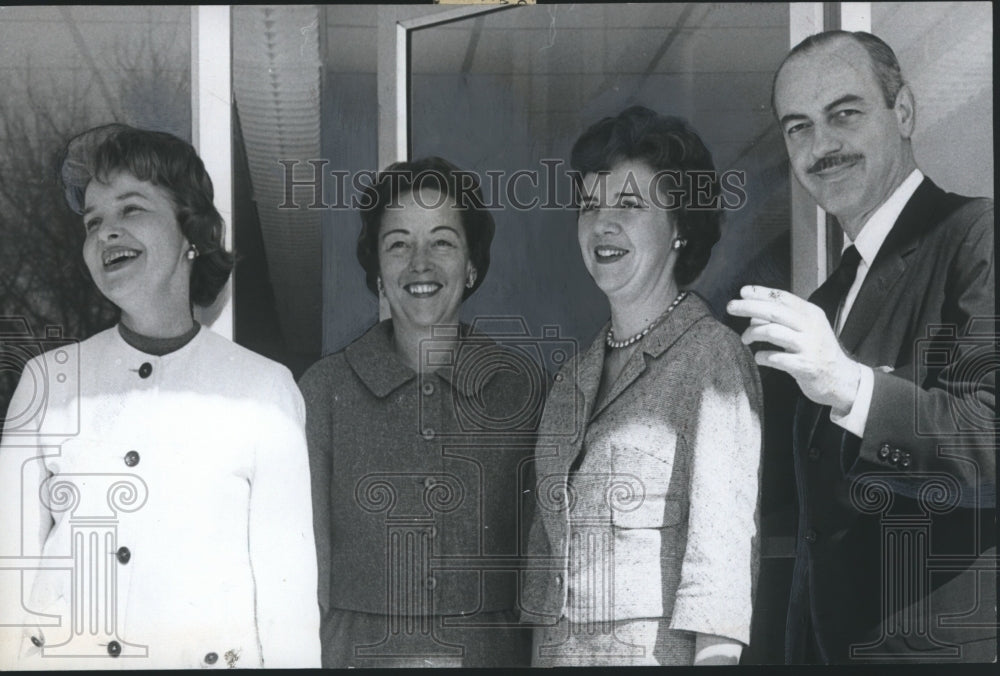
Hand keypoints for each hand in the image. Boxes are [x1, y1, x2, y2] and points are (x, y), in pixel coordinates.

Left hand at [727, 285, 861, 413]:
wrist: (841, 378)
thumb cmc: (818, 351)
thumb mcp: (806, 329)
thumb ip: (783, 319)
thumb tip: (753, 314)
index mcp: (811, 314)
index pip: (783, 297)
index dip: (761, 292)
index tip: (743, 291)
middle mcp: (811, 327)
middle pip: (774, 311)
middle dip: (749, 307)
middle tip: (731, 307)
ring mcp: (808, 346)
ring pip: (773, 331)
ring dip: (753, 333)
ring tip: (745, 338)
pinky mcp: (804, 366)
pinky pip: (775, 357)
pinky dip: (762, 356)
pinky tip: (759, 357)